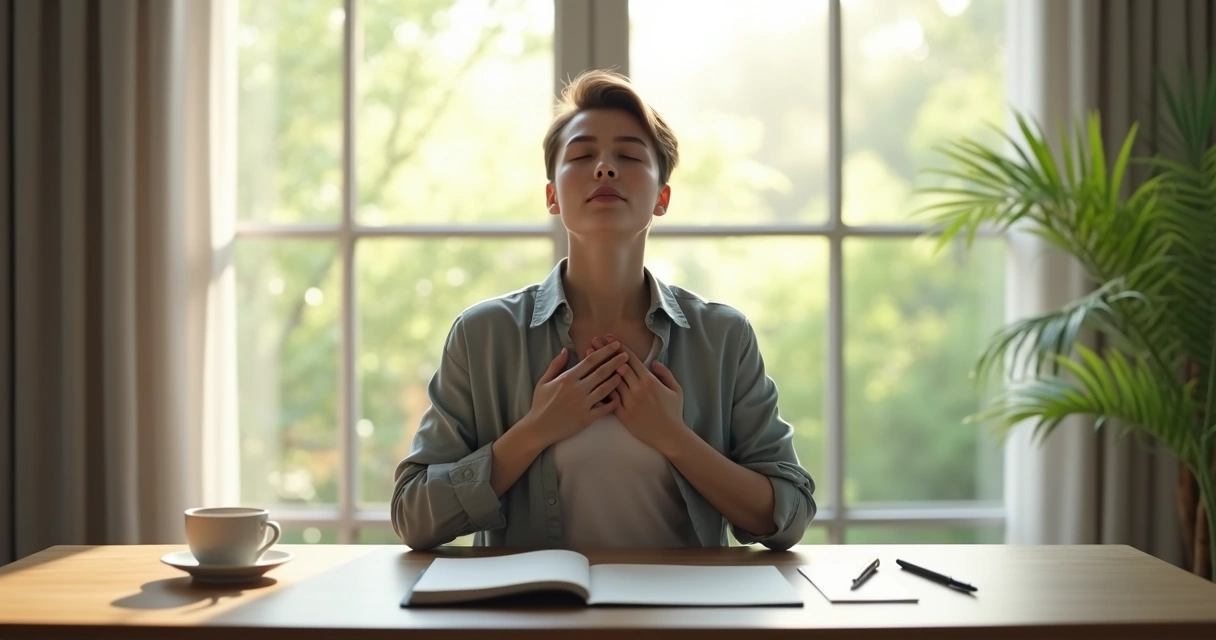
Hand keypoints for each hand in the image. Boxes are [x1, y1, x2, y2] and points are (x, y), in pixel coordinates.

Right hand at [520, 342, 628, 448]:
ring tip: (627, 372)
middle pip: (601, 372)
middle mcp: (577, 389)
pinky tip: (620, 397)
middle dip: (615, 362)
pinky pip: (604, 409)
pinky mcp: (586, 418)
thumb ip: (556, 365)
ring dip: (617, 379)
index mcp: (567, 378)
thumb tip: (565, 349)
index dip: (604, 351)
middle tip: (626, 355)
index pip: (590, 361)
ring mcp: (583, 404)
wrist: (538, 428)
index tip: (615, 345)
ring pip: (605, 389)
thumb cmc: (540, 404)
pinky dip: (613, 403)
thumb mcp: (543, 381)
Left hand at [591, 334, 688, 455]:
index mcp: (650, 380)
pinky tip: (590, 379)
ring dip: (598, 367)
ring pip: (610, 380)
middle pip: (617, 366)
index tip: (609, 338)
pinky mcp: (623, 415)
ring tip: (588, 356)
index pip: (631, 359)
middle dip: (605, 352)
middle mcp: (637, 389)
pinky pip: (609, 399)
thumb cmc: (673, 412)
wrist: (669, 436)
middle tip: (594, 340)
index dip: (619, 347)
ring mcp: (629, 402)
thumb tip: (654, 362)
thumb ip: (665, 373)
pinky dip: (600, 388)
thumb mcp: (676, 389)